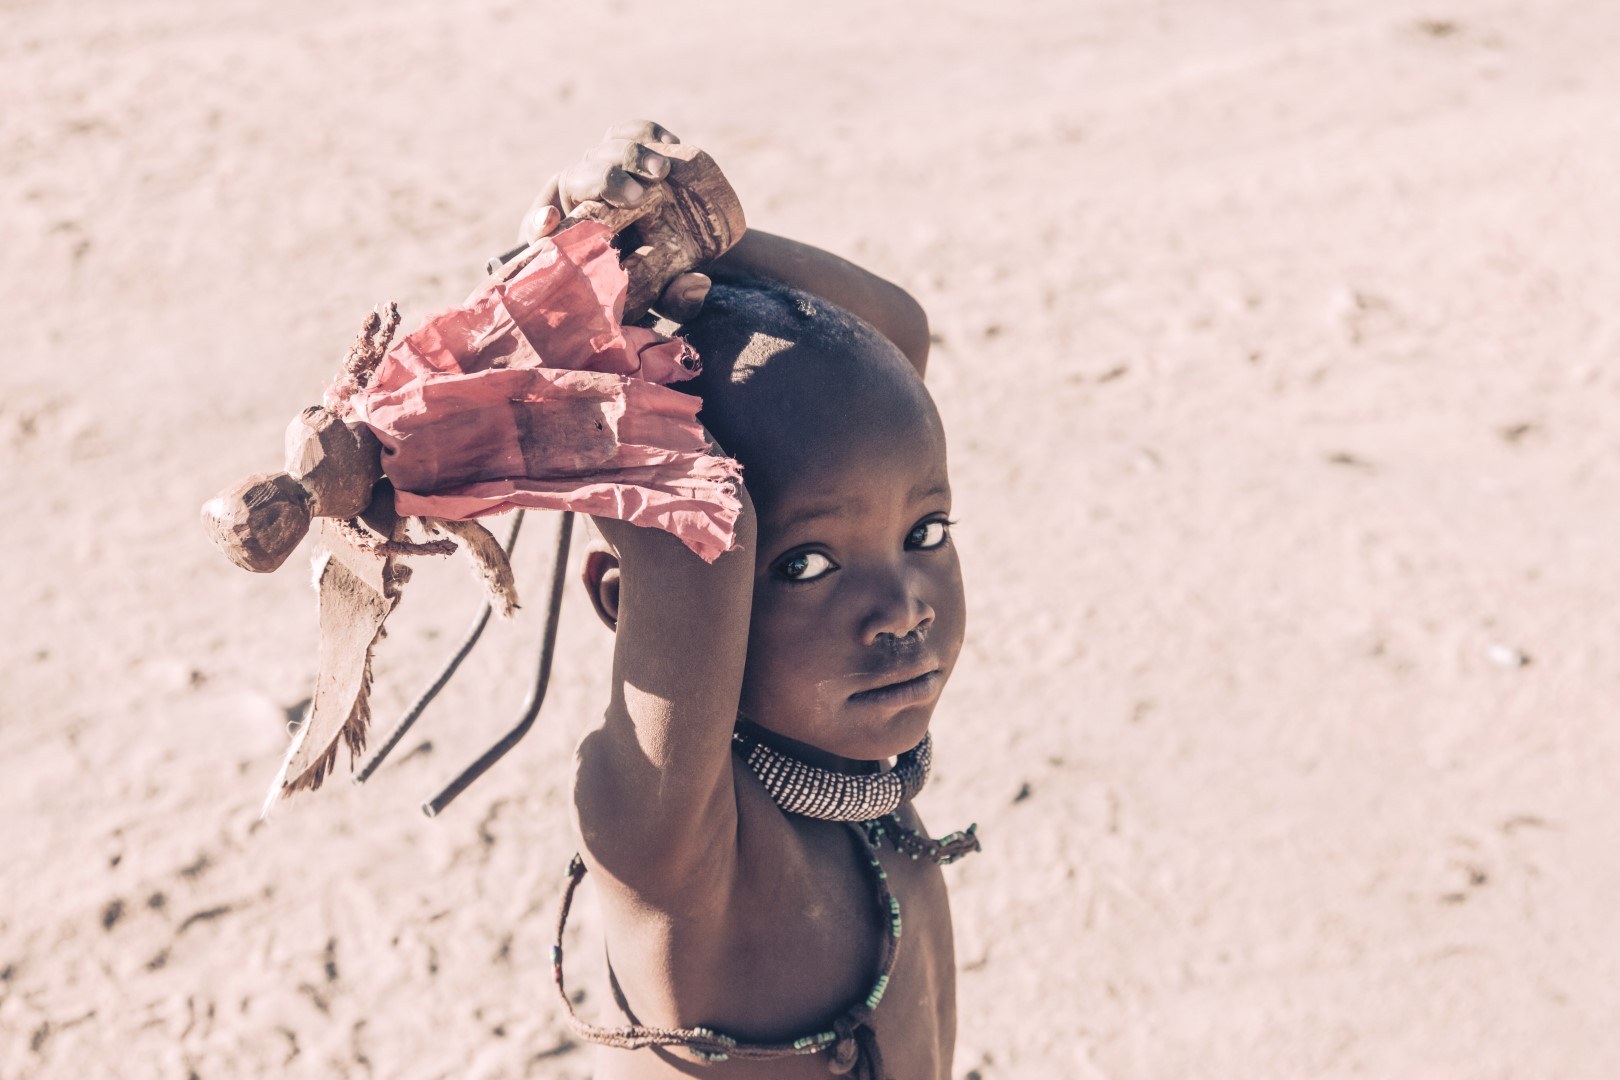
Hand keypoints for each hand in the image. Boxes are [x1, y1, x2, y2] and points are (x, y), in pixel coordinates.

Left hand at [519, 120, 712, 321]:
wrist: (682, 247)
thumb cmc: (660, 281)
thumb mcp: (666, 298)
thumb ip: (677, 300)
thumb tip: (697, 283)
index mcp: (568, 239)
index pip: (539, 227)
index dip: (538, 222)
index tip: (547, 224)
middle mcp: (579, 198)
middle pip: (576, 177)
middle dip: (603, 182)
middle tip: (636, 196)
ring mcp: (604, 169)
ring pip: (603, 152)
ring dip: (630, 157)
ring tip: (662, 172)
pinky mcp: (627, 150)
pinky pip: (630, 131)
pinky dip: (646, 134)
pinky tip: (670, 147)